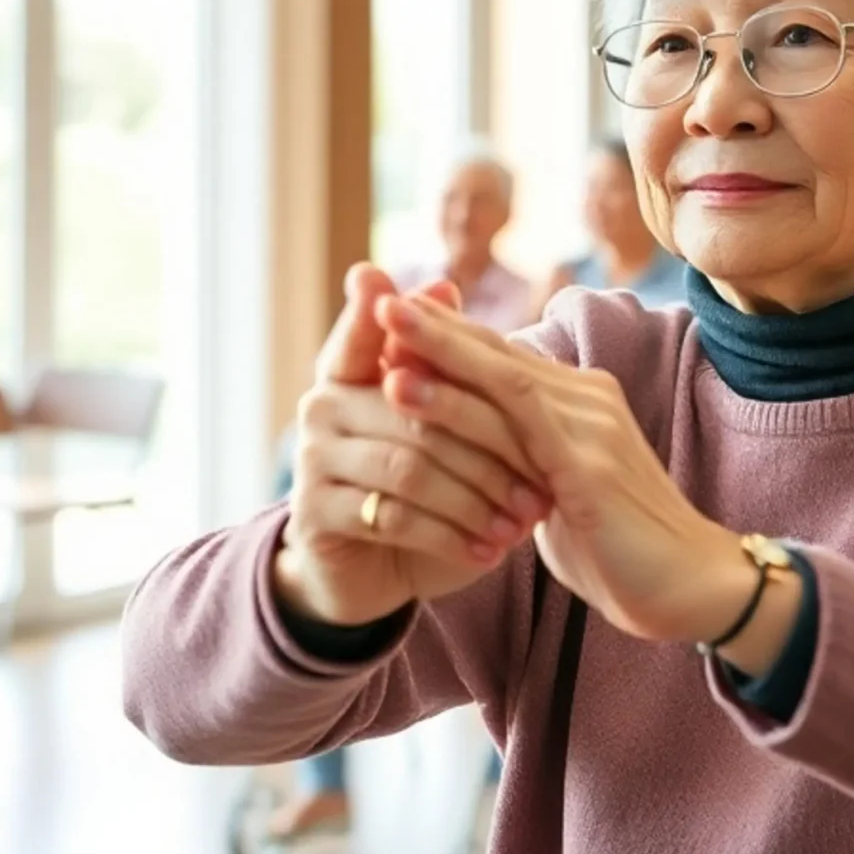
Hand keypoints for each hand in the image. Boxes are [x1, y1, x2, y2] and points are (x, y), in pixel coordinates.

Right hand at [273, 267, 547, 628]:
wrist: (369, 572)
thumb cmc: (416, 487)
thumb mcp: (432, 425)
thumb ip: (439, 362)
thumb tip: (445, 281)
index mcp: (345, 372)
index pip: (368, 334)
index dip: (386, 312)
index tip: (424, 286)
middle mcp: (319, 406)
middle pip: (418, 413)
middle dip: (490, 451)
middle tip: (543, 485)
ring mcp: (310, 459)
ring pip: (410, 468)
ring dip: (476, 500)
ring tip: (522, 525)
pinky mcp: (313, 512)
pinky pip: (394, 517)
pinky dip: (450, 536)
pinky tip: (487, 552)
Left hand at [378, 294, 758, 648]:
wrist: (691, 589)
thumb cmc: (621, 554)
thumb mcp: (558, 500)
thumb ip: (523, 469)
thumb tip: (478, 463)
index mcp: (580, 407)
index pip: (504, 360)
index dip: (448, 335)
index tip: (389, 314)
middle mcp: (587, 402)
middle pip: (499, 352)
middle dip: (435, 322)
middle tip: (373, 290)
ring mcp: (590, 428)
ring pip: (499, 376)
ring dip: (436, 347)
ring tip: (381, 319)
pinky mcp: (587, 465)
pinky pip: (510, 423)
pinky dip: (453, 400)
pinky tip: (406, 388)